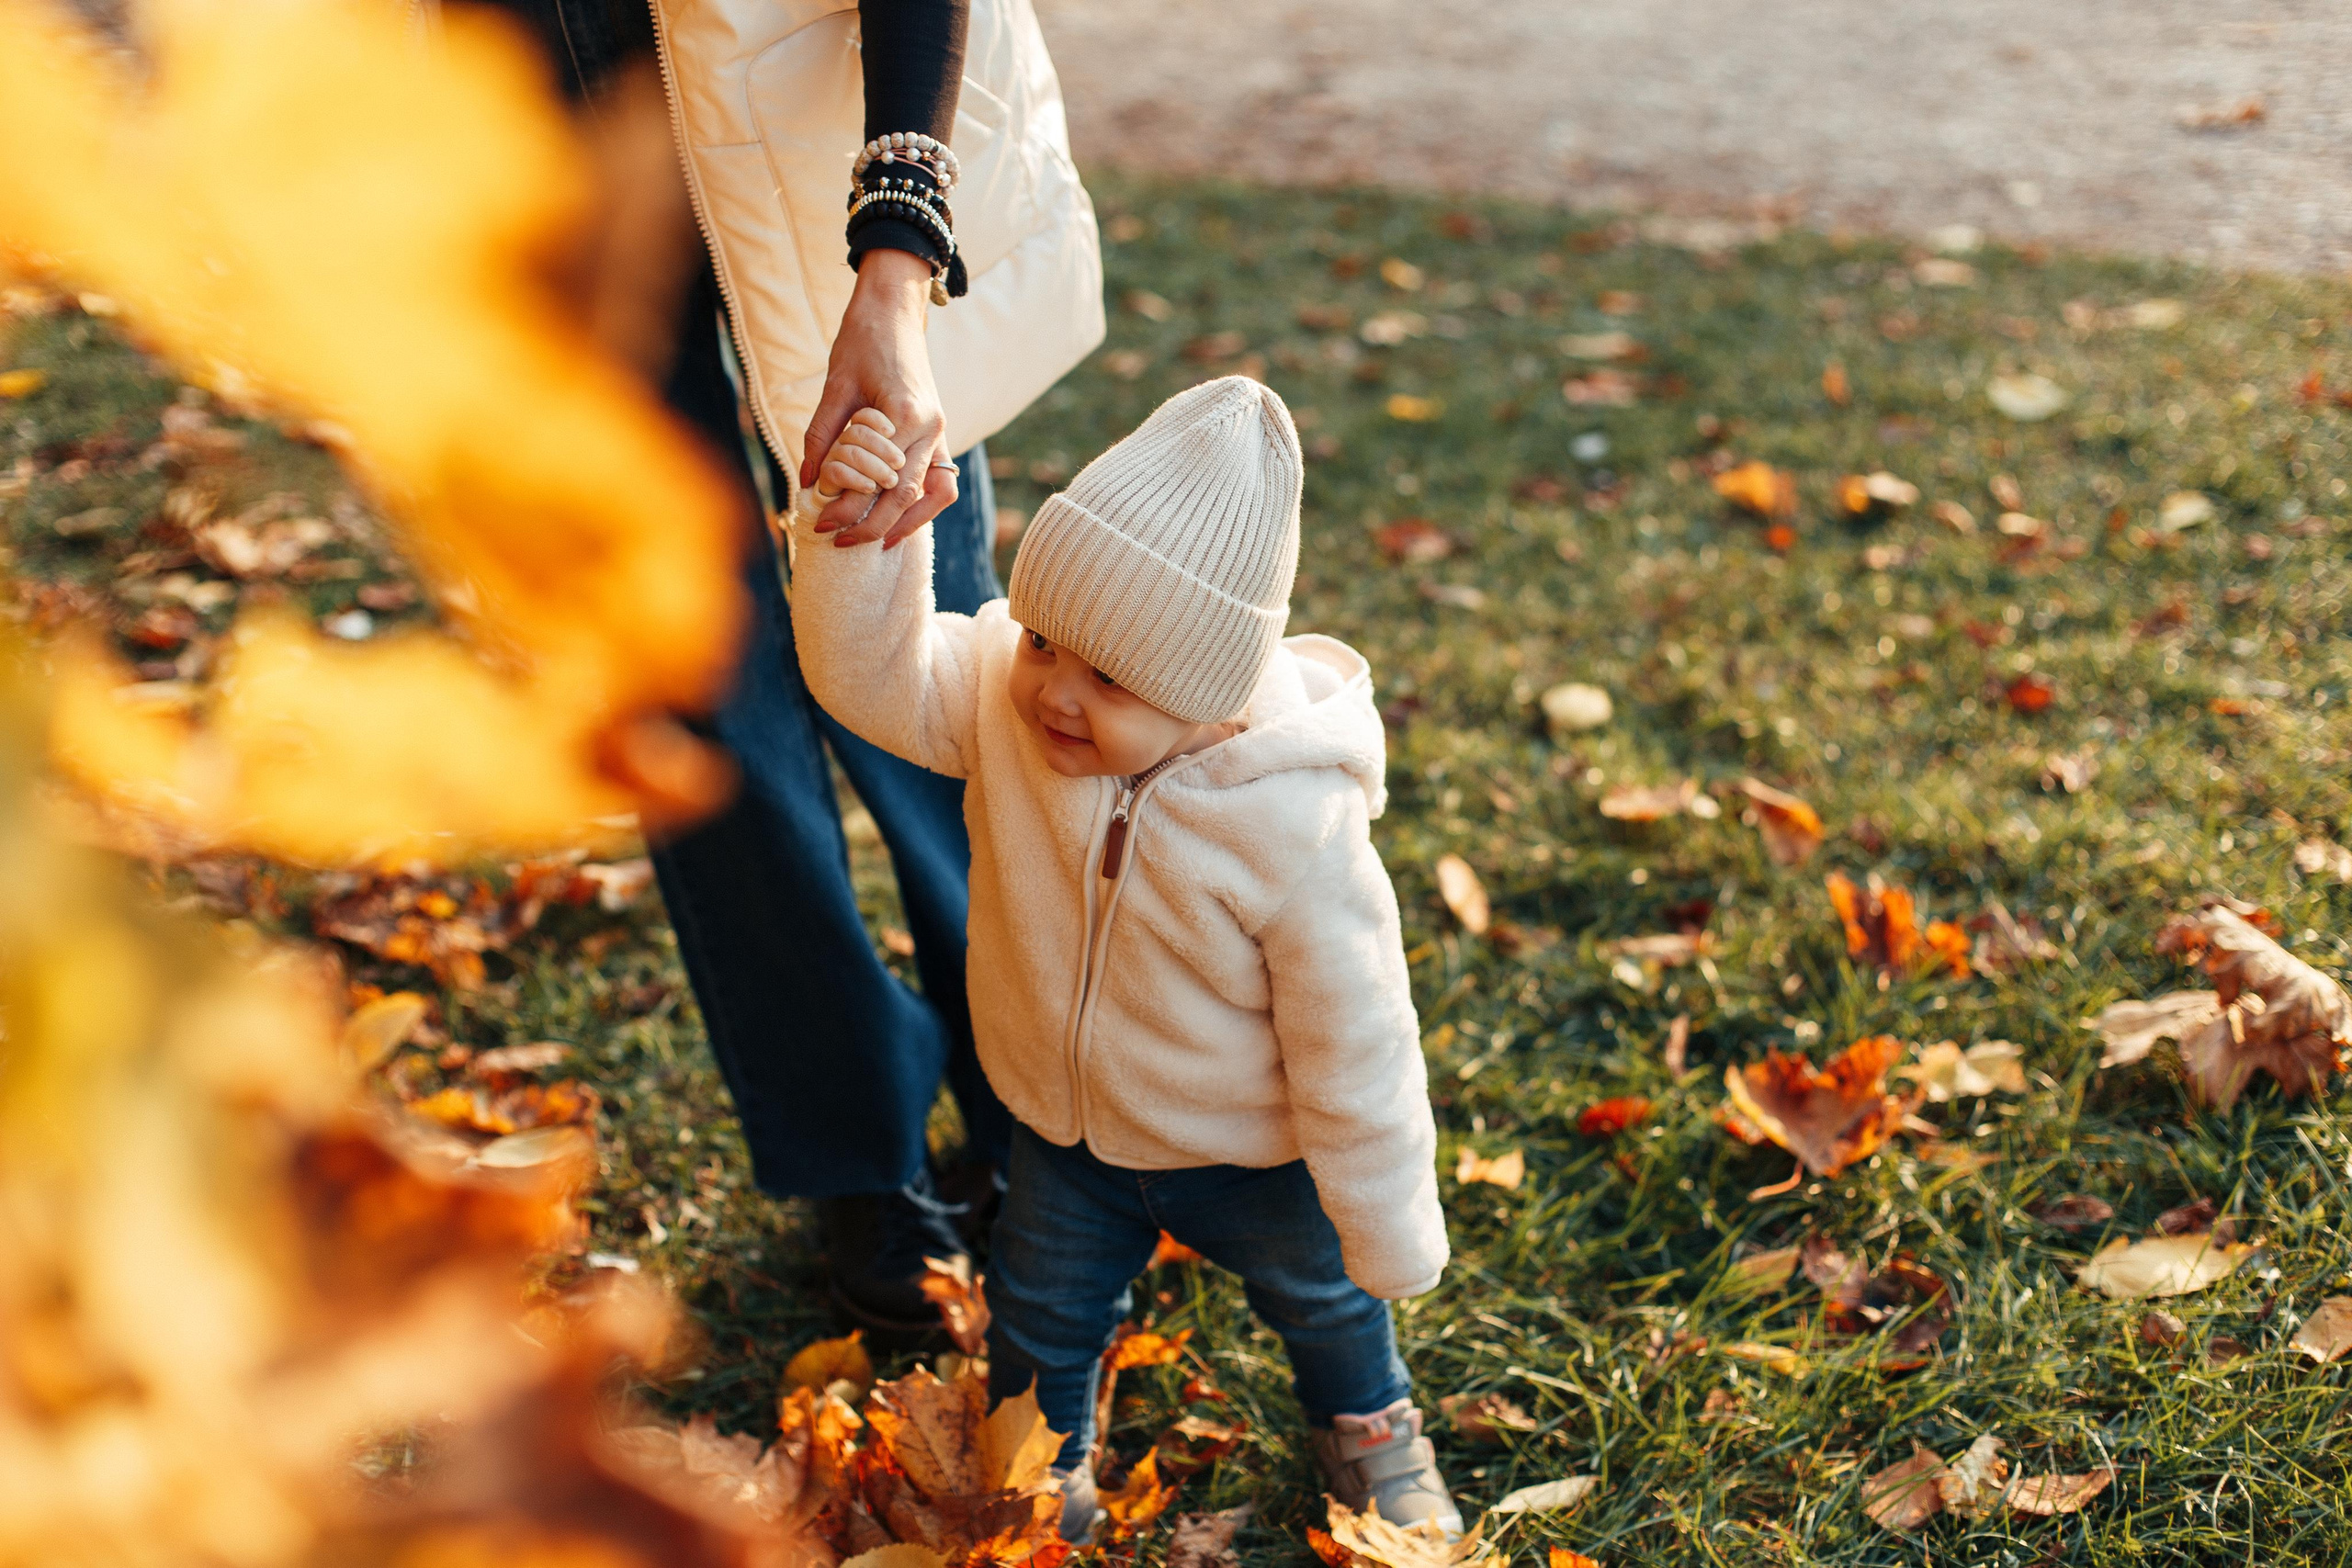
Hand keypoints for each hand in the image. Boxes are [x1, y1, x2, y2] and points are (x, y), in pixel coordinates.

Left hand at [802, 249, 959, 547]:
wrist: (892, 308)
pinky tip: (893, 518)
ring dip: (909, 522)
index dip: (852, 508)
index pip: (882, 481)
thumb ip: (823, 436)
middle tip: (839, 541)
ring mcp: (940, 430)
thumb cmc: (862, 340)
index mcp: (909, 415)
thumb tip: (808, 483)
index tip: (821, 523)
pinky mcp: (936, 430)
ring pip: (936, 494)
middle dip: (875, 525)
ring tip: (876, 541)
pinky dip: (920, 503)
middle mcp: (932, 427)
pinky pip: (938, 478)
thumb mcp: (835, 387)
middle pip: (910, 496)